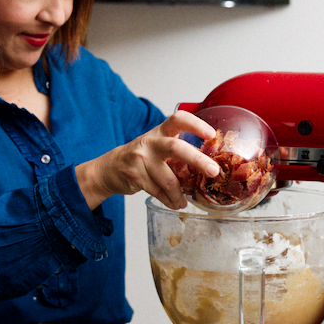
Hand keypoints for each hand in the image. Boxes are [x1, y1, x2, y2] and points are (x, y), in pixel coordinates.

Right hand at [75, 110, 219, 209]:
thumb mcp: (157, 145)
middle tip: (214, 171)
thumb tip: (209, 165)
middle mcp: (151, 142)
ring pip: (168, 179)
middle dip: (197, 159)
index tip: (211, 134)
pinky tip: (174, 203)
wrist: (109, 168)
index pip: (178, 119)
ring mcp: (141, 159)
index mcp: (160, 131)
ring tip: (184, 202)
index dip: (196, 124)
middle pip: (176, 147)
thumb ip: (177, 150)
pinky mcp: (136, 176)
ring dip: (180, 194)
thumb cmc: (141, 157)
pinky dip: (169, 200)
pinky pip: (158, 191)